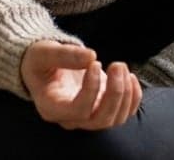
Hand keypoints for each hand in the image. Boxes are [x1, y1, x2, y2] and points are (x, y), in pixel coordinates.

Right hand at [20, 40, 142, 130]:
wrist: (45, 66)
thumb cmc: (40, 61)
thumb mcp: (44, 52)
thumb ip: (64, 55)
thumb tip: (91, 56)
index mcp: (52, 108)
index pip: (79, 110)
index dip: (92, 89)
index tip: (95, 63)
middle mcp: (71, 118)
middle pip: (100, 120)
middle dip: (115, 93)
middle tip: (117, 65)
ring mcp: (88, 116)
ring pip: (115, 119)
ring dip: (125, 93)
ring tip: (120, 66)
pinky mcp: (102, 108)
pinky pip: (124, 113)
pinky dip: (133, 98)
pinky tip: (130, 77)